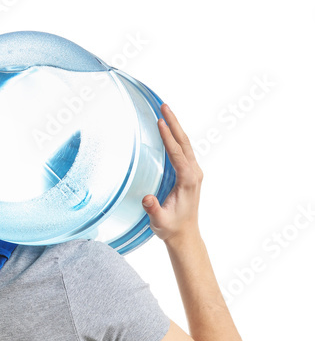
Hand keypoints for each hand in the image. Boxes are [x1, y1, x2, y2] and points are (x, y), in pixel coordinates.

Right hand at [142, 103, 203, 245]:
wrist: (184, 235)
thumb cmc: (171, 228)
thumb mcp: (160, 221)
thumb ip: (153, 209)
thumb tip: (147, 199)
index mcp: (187, 180)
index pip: (177, 153)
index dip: (168, 137)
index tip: (160, 122)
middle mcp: (194, 173)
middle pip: (184, 142)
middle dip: (174, 123)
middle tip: (163, 105)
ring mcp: (194, 172)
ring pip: (185, 144)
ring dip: (176, 127)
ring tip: (165, 112)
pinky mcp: (190, 173)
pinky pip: (183, 150)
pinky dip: (176, 138)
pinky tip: (169, 131)